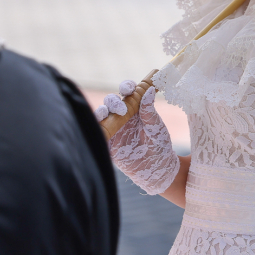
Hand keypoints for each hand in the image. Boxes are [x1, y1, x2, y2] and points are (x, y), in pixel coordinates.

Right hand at [105, 80, 179, 194]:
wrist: (155, 168)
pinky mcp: (107, 142)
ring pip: (101, 114)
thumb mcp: (156, 127)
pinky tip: (99, 124)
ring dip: (102, 110)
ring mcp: (113, 128)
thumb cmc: (159, 145)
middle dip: (113, 101)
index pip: (127, 93)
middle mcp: (121, 116)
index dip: (126, 87)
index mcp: (134, 109)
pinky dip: (96, 126)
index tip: (129, 88)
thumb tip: (148, 91)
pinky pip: (98, 131)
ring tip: (108, 113)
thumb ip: (150, 110)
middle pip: (111, 101)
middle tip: (122, 108)